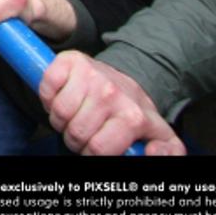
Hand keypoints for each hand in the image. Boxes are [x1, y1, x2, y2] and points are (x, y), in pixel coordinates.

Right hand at [39, 51, 185, 155]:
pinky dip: (48, 97)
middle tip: (83, 131)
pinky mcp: (70, 61)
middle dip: (75, 138)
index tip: (94, 148)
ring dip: (60, 119)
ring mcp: (90, 75)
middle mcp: (111, 94)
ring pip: (59, 112)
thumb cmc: (134, 112)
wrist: (125, 80)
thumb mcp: (159, 136)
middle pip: (76, 133)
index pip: (98, 149)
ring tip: (74, 116)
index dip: (91, 153)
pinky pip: (47, 87)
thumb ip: (168, 152)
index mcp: (133, 116)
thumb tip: (153, 152)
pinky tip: (62, 97)